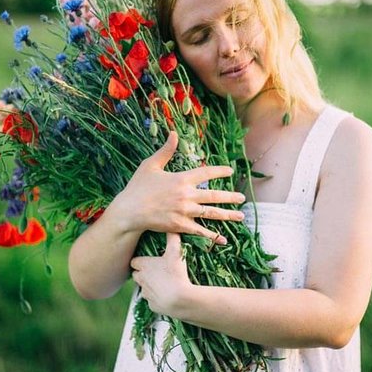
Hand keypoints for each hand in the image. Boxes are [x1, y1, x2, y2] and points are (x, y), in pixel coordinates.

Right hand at [115, 131, 245, 242]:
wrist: (128, 211)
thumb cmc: (138, 187)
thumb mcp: (150, 165)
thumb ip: (165, 151)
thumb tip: (174, 133)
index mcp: (181, 179)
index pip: (206, 173)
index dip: (220, 171)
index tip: (230, 171)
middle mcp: (186, 195)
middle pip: (214, 195)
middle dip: (230, 197)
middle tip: (242, 198)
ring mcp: (184, 212)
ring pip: (211, 213)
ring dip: (227, 215)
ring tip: (240, 215)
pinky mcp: (180, 226)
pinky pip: (200, 231)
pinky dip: (212, 235)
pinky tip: (223, 239)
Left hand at [130, 233, 192, 316]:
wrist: (180, 299)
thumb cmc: (176, 274)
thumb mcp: (176, 253)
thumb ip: (173, 238)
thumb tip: (172, 227)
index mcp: (144, 266)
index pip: (134, 261)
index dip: (141, 261)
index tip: (149, 261)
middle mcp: (141, 280)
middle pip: (136, 275)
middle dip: (143, 273)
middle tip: (156, 271)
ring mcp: (145, 293)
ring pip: (143, 288)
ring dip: (150, 286)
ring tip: (163, 283)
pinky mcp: (151, 305)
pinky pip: (151, 300)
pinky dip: (157, 298)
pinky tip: (167, 295)